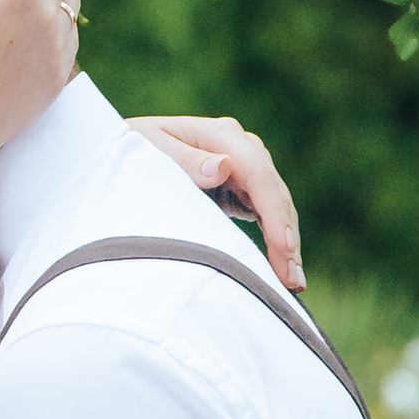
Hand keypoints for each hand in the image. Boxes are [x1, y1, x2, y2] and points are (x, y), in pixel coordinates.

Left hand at [130, 113, 304, 289]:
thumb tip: (222, 167)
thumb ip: (184, 159)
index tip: (283, 245)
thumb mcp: (148, 148)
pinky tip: (285, 268)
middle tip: (291, 280)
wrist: (124, 148)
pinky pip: (266, 214)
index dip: (273, 210)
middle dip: (286, 237)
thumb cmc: (132, 147)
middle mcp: (240, 148)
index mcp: (220, 135)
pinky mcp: (242, 187)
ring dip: (287, 245)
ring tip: (293, 283)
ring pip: (276, 206)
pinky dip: (276, 241)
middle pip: (273, 193)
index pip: (257, 174)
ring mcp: (244, 167)